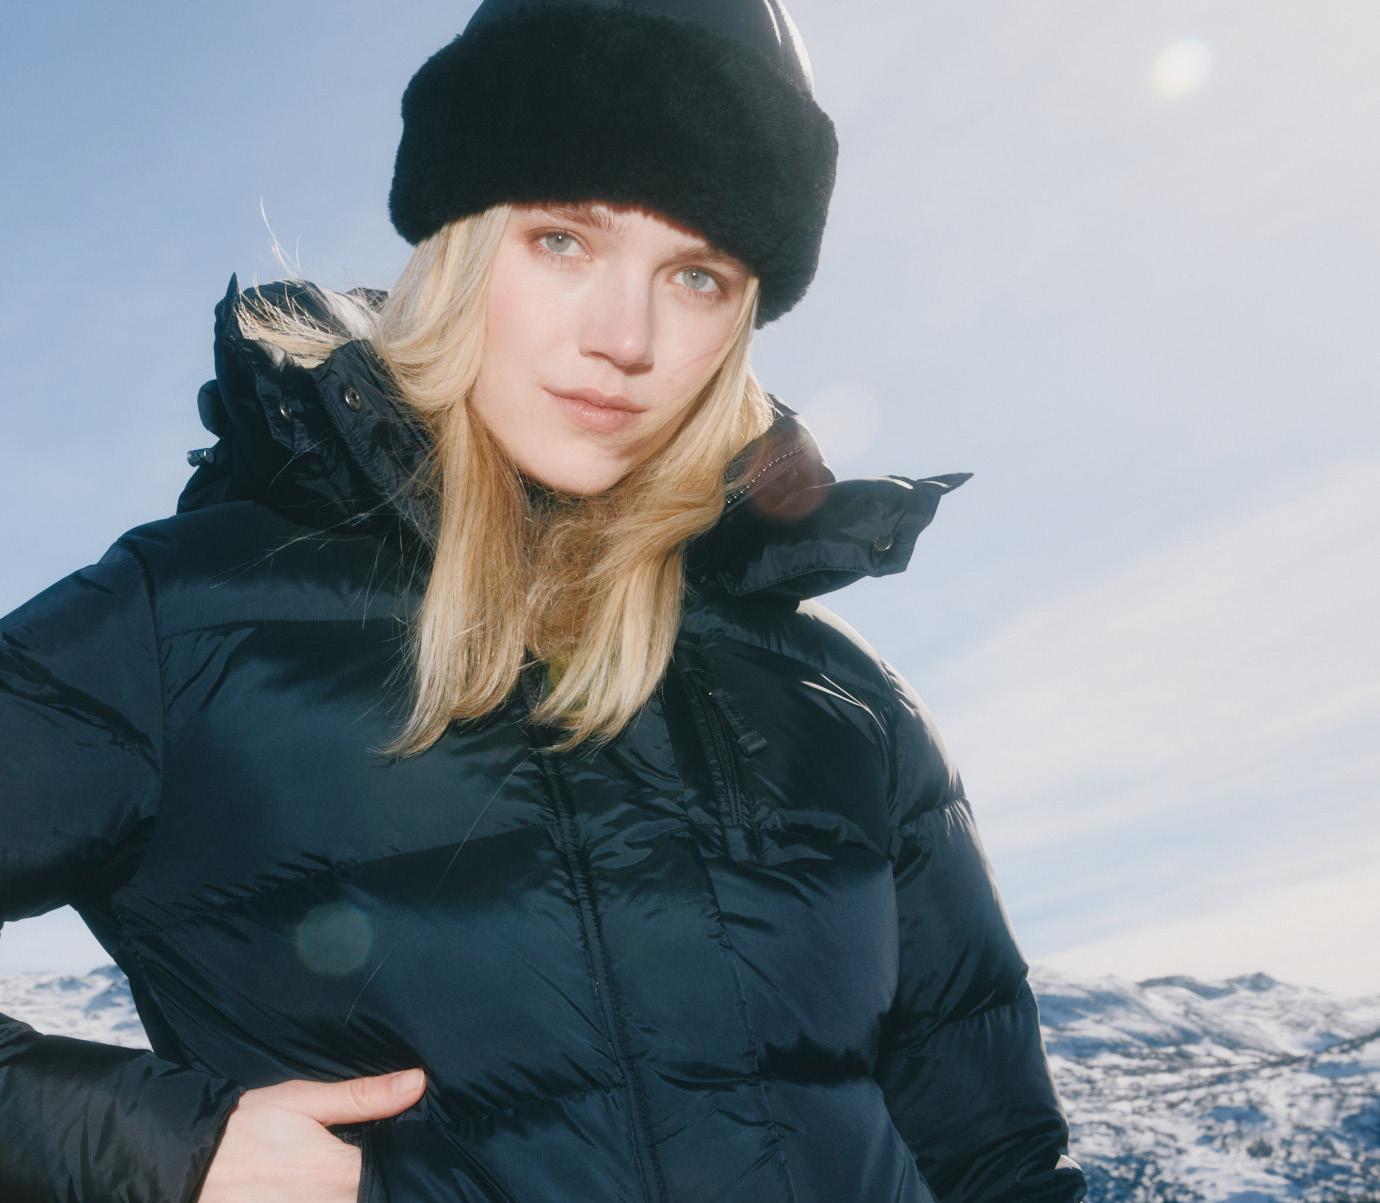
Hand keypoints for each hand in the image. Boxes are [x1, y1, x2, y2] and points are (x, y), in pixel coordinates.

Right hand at [195, 1067, 426, 1201]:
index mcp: (337, 1174)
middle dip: (386, 1187)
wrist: (183, 1164)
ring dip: (356, 1196)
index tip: (423, 1156)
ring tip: (353, 1183)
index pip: (395, 1178)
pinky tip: (330, 1194)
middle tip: (395, 1172)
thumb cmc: (245, 1127)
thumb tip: (418, 1082)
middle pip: (375, 1200)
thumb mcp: (302, 1100)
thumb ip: (363, 1097)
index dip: (413, 1168)